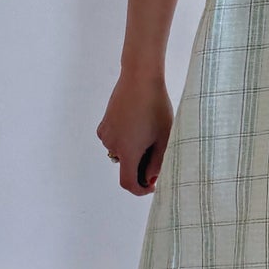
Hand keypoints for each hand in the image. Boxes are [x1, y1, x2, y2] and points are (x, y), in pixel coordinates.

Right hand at [96, 73, 172, 196]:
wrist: (140, 78)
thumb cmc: (156, 107)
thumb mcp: (164, 137)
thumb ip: (158, 162)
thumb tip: (151, 178)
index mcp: (128, 151)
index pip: (128, 183)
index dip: (140, 189)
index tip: (152, 185)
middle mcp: (113, 145)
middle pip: (126, 167)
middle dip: (141, 166)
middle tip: (157, 151)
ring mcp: (106, 134)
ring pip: (121, 153)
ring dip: (133, 151)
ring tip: (149, 133)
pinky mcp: (104, 124)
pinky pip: (114, 140)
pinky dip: (125, 140)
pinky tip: (138, 124)